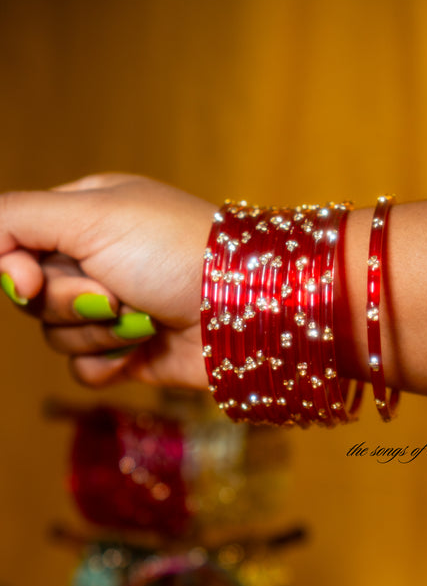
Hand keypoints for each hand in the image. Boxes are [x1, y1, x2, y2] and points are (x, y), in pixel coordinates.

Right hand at [0, 173, 215, 387]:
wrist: (245, 308)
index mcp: (83, 215)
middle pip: (32, 295)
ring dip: (97, 332)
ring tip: (143, 315)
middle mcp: (95, 260)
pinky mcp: (129, 352)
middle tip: (114, 292)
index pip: (14, 242)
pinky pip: (84, 370)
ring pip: (55, 336)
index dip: (12, 267)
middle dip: (69, 300)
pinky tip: (142, 347)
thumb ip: (16, 218)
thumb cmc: (175, 249)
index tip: (29, 279)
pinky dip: (109, 362)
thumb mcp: (90, 215)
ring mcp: (113, 309)